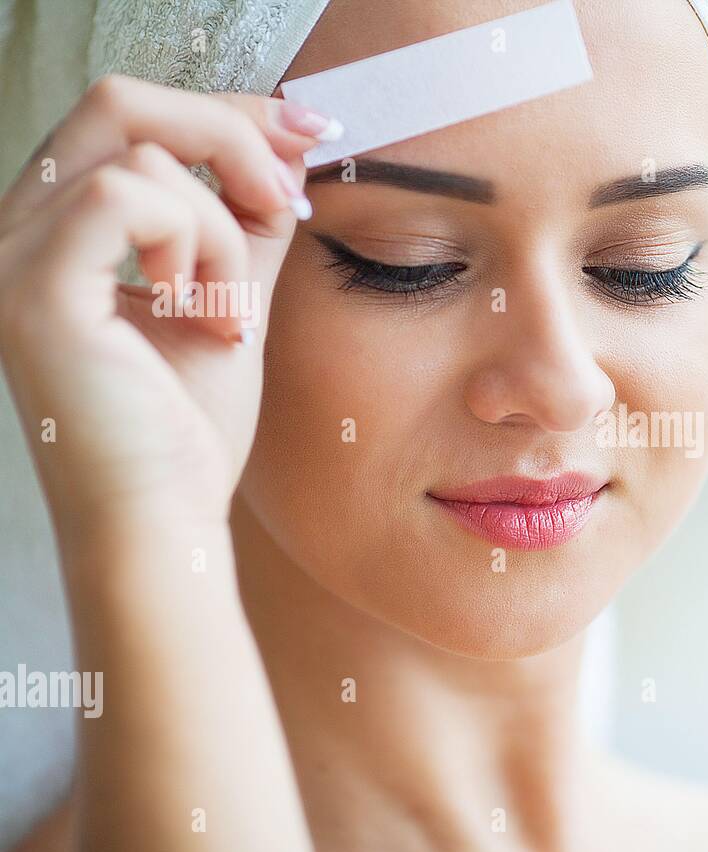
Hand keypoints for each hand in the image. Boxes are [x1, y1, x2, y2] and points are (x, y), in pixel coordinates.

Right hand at [0, 75, 335, 529]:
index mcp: (59, 234)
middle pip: (122, 101)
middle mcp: (17, 233)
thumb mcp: (230, 302)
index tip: (308, 135)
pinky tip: (205, 314)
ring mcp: (13, 257)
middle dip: (232, 133)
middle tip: (291, 194)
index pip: (131, 120)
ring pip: (142, 149)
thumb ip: (246, 225)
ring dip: (226, 228)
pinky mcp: (34, 288)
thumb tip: (284, 149)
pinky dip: (196, 244)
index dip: (226, 113)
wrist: (163, 522)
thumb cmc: (187, 433)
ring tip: (233, 314)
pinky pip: (127, 194)